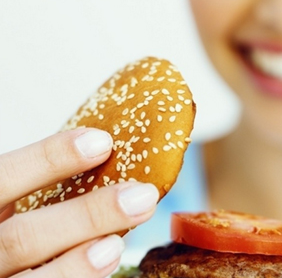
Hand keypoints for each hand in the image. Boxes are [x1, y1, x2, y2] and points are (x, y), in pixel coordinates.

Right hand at [0, 128, 158, 277]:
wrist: (0, 258)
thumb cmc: (10, 222)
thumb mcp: (13, 200)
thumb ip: (44, 185)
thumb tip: (110, 152)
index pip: (5, 176)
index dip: (49, 158)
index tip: (103, 142)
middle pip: (22, 236)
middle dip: (88, 215)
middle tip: (142, 196)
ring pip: (30, 277)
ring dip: (81, 261)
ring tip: (119, 242)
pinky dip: (75, 277)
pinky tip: (107, 258)